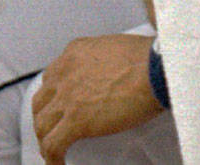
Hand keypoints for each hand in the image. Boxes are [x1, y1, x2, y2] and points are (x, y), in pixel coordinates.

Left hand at [33, 34, 163, 164]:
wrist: (158, 69)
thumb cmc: (150, 58)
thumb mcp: (116, 47)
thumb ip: (104, 60)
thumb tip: (111, 76)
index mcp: (75, 52)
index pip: (53, 76)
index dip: (55, 95)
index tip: (61, 105)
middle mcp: (65, 72)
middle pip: (42, 100)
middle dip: (45, 116)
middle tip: (55, 129)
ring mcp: (68, 97)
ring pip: (42, 124)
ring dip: (46, 140)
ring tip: (54, 152)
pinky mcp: (76, 121)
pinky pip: (53, 145)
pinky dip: (52, 158)